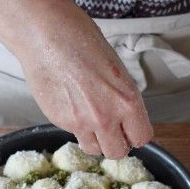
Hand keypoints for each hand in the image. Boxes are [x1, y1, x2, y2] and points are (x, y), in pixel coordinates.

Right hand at [15, 16, 152, 158]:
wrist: (48, 35)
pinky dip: (74, 126)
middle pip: (117, 153)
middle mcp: (107, 117)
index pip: (141, 137)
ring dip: (94, 140)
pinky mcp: (61, 122)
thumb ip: (121, 99)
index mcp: (127, 101)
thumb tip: (123, 117)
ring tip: (88, 119)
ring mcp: (82, 122)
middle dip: (115, 143)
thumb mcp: (116, 71)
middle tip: (109, 130)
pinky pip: (74, 134)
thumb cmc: (82, 42)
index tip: (129, 131)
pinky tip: (70, 104)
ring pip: (94, 150)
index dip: (134, 134)